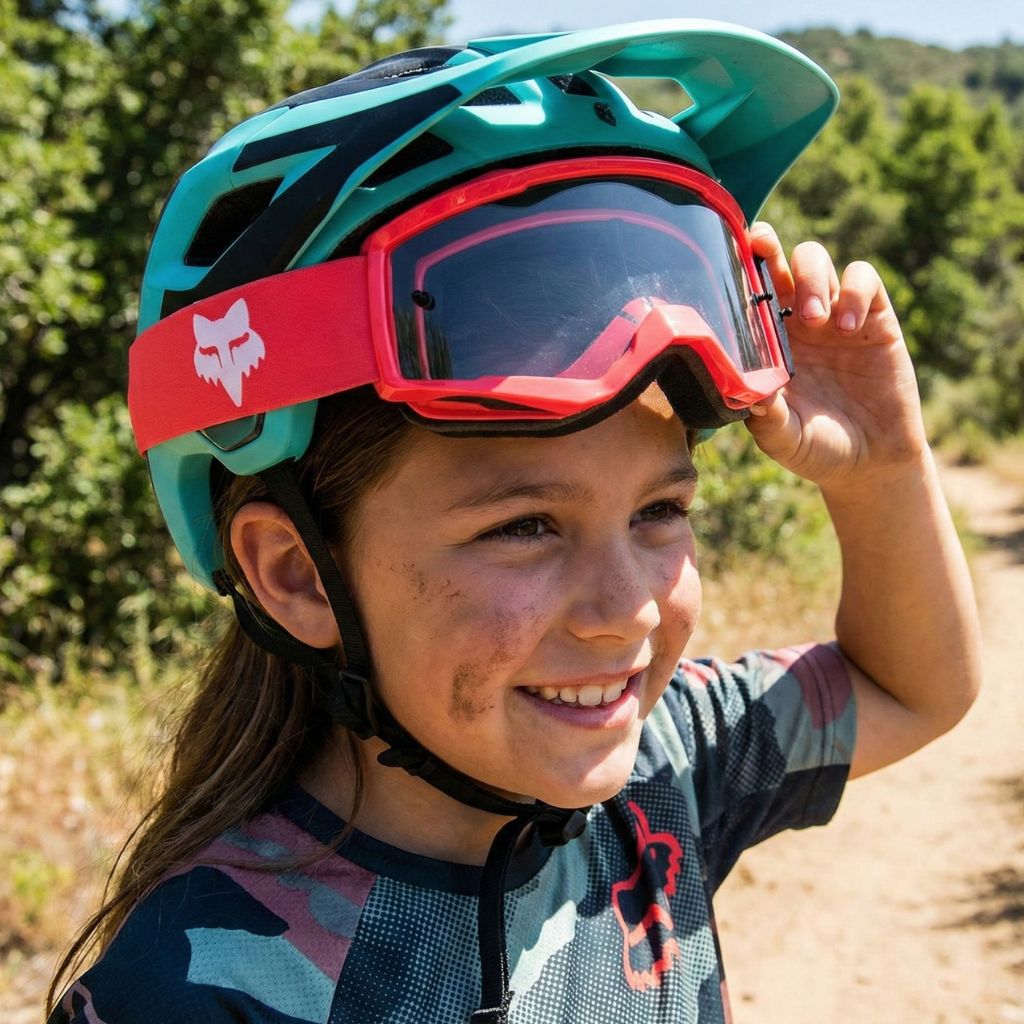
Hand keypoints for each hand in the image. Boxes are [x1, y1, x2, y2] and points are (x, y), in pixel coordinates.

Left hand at [744, 223, 928, 490]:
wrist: (871, 461)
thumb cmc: (816, 449)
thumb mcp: (783, 439)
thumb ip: (766, 418)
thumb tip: (750, 393)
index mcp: (764, 343)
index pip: (745, 294)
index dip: (735, 268)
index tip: (725, 253)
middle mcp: (794, 322)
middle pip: (778, 263)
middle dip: (768, 250)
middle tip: (763, 254)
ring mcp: (832, 315)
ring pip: (815, 261)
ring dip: (810, 277)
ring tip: (814, 319)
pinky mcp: (873, 317)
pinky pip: (863, 279)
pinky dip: (854, 291)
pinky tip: (849, 328)